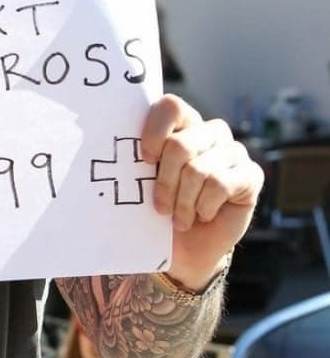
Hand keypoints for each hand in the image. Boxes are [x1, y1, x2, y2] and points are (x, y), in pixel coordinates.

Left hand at [140, 95, 263, 288]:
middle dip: (164, 183)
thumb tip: (106, 143)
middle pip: (179, 145)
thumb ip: (135, 160)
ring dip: (183, 203)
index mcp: (182, 126)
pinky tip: (203, 215)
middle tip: (160, 208)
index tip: (145, 161)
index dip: (154, 133)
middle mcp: (210, 132)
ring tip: (180, 218)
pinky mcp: (251, 174)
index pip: (171, 106)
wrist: (185, 250)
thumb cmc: (160, 213)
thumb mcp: (142, 184)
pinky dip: (204, 207)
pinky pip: (220, 184)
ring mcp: (233, 151)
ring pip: (198, 170)